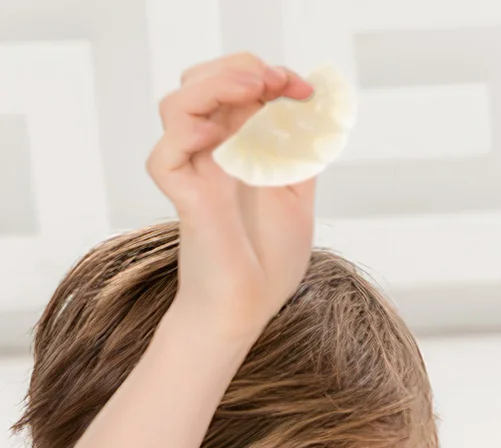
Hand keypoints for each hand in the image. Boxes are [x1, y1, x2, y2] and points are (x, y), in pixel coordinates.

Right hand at [147, 55, 317, 339]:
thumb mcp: (297, 197)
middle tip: (278, 80)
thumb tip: (317, 111)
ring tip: (253, 89)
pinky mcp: (180, 195)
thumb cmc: (268, 259)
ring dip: (215, 86)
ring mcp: (190, 170)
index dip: (268, 77)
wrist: (248, 306)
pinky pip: (165, 154)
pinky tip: (221, 138)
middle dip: (241, 70)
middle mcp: (207, 151)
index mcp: (234, 146)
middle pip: (202, 82)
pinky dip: (188, 136)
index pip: (237, 88)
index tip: (306, 90)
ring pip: (178, 104)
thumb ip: (300, 155)